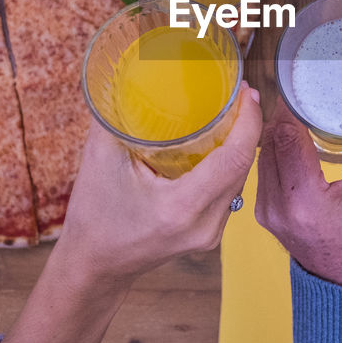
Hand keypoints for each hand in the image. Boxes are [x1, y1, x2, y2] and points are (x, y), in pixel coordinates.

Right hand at [57, 83, 263, 286]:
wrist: (93, 267)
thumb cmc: (94, 219)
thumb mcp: (99, 162)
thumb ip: (114, 117)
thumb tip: (122, 75)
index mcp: (181, 207)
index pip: (234, 159)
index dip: (248, 122)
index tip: (246, 93)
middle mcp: (205, 224)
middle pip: (243, 167)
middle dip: (247, 127)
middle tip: (239, 94)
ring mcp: (211, 233)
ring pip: (239, 180)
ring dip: (240, 146)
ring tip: (232, 113)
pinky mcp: (209, 234)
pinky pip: (230, 192)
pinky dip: (229, 165)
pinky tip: (220, 144)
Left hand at [254, 101, 341, 286]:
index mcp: (305, 199)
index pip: (285, 136)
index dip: (290, 107)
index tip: (300, 86)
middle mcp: (277, 206)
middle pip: (269, 142)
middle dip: (283, 113)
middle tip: (300, 91)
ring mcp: (266, 211)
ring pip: (262, 154)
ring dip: (277, 130)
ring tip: (297, 109)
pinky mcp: (264, 212)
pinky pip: (263, 169)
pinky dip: (275, 149)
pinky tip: (292, 136)